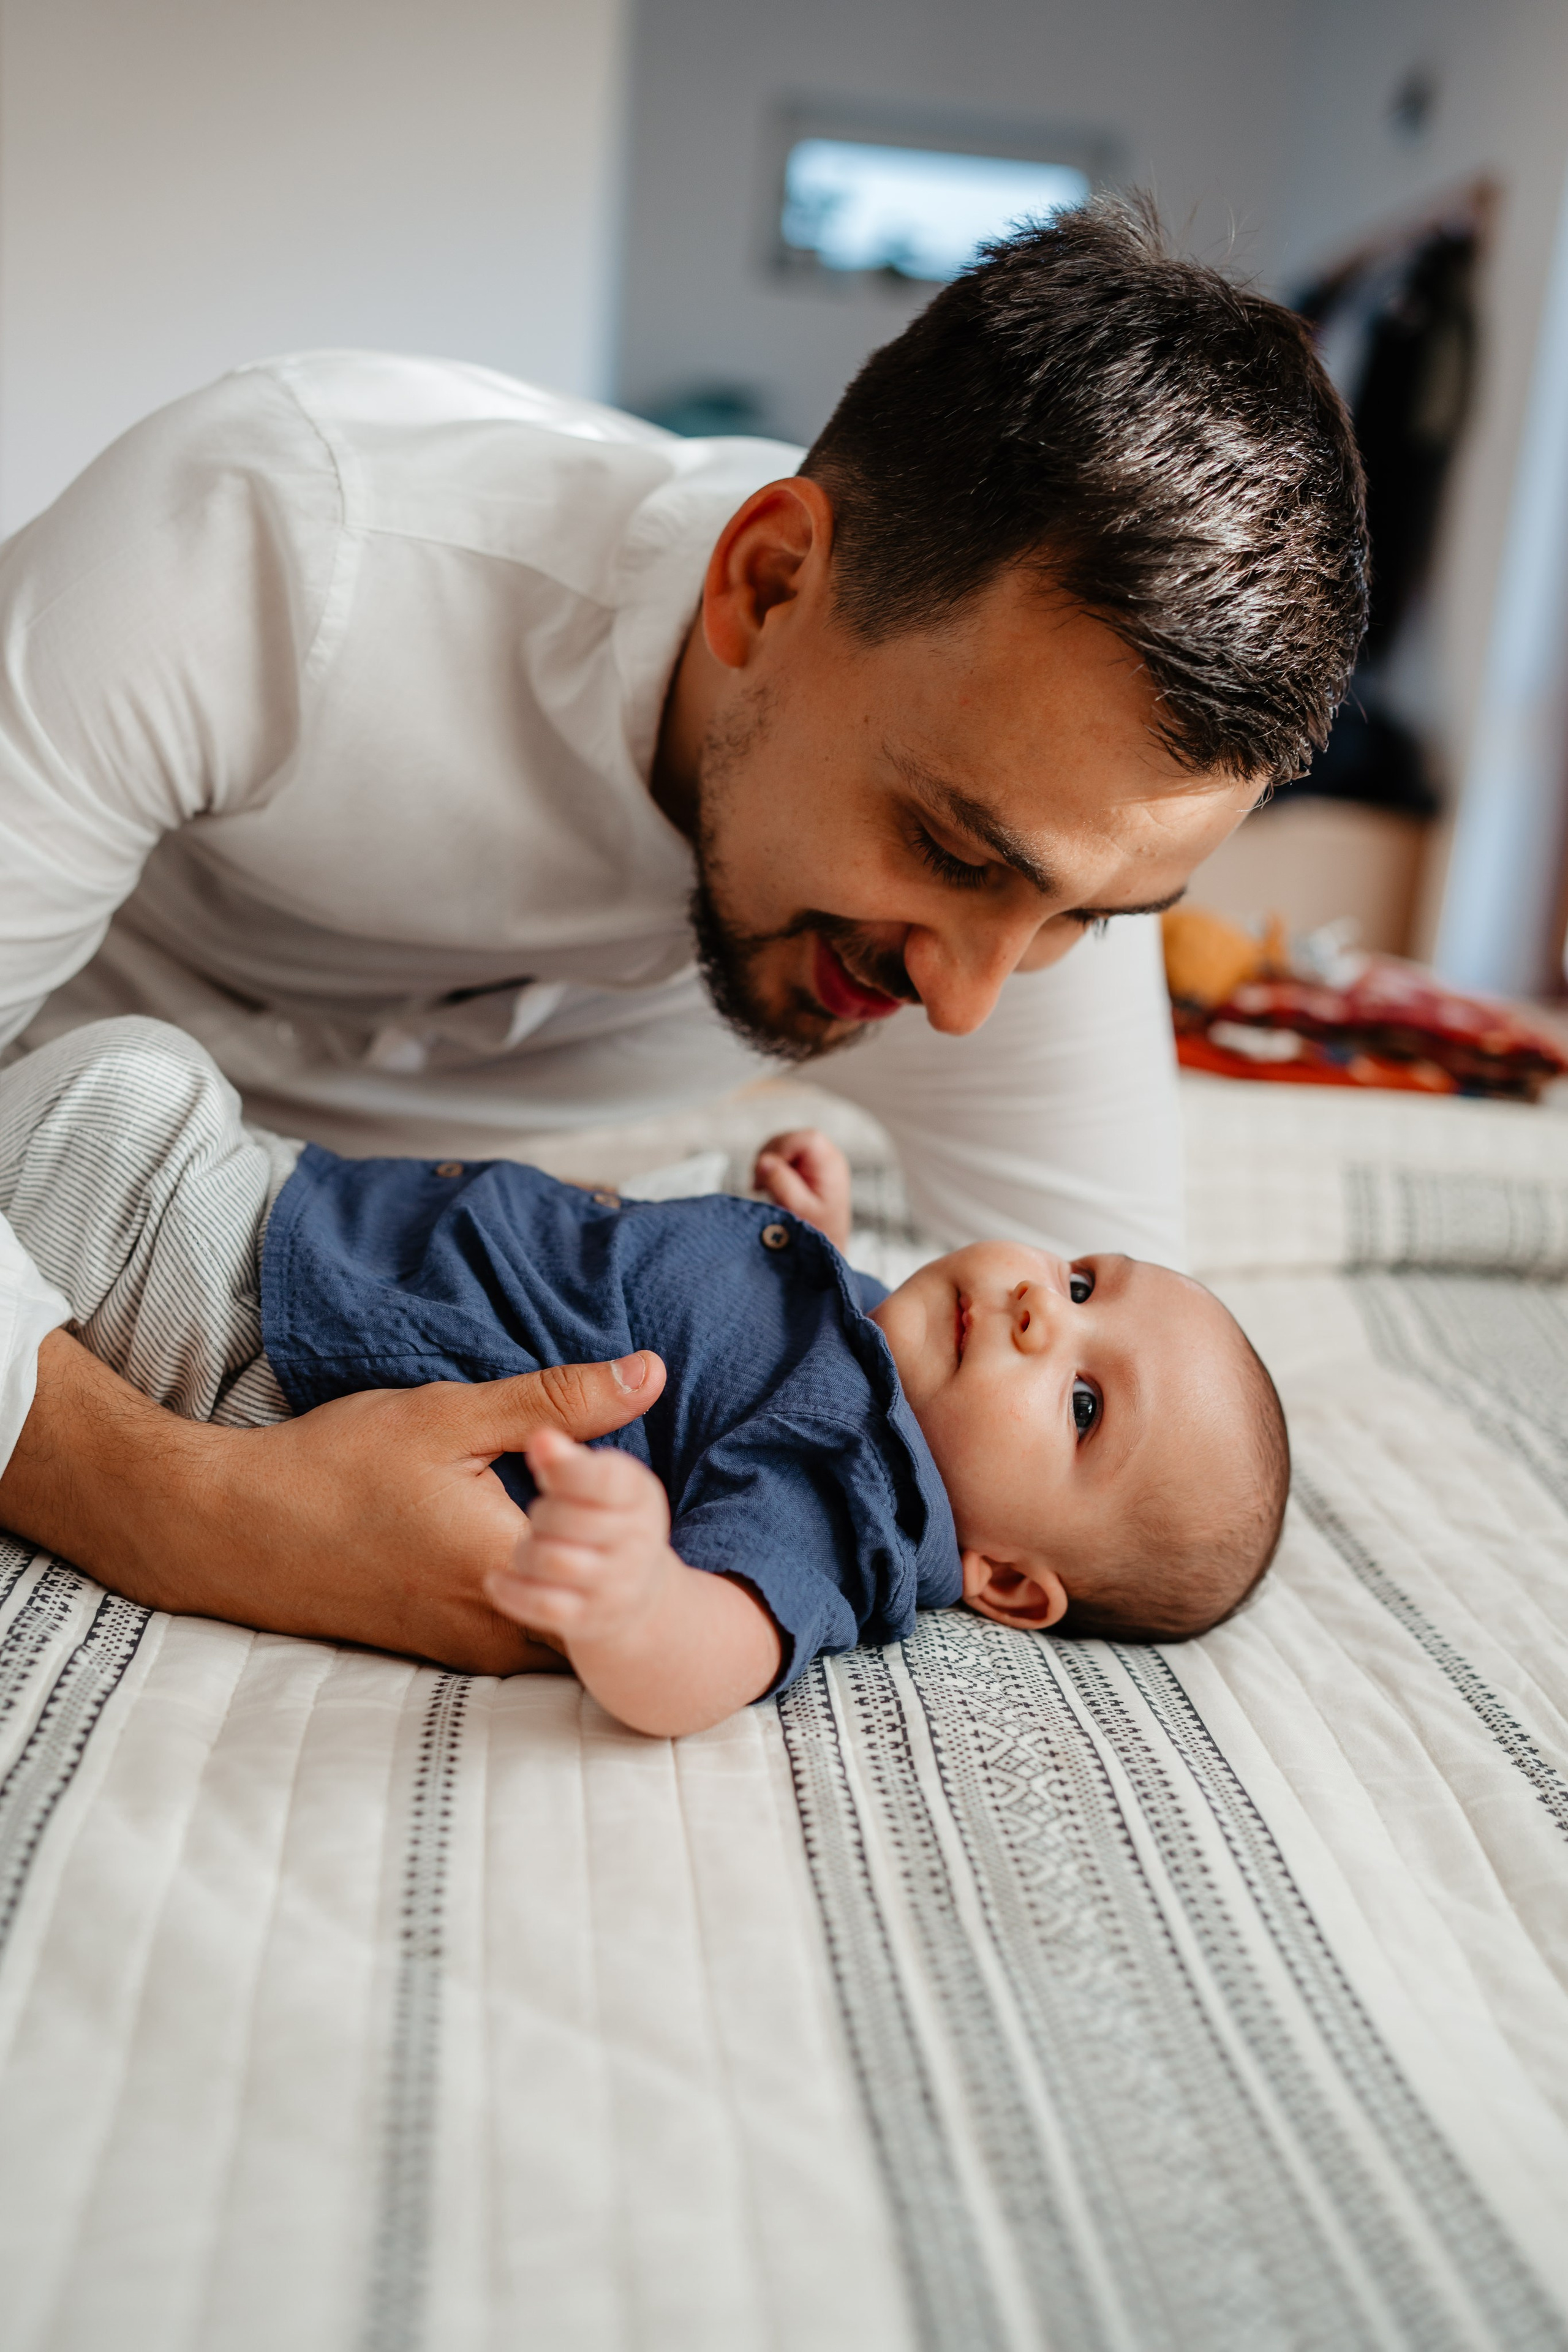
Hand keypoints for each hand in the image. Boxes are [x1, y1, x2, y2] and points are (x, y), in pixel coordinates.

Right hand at [0, 1327, 667, 1674]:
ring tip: (571, 1529)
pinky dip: (538, 1603)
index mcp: (506, 1563)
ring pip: (561, 1630)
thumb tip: (652, 1372)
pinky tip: (520, 1551)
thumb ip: (559, 1403)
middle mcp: (494, 1626)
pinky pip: (519, 1641)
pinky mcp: (443, 1657)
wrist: (236, 1530)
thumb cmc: (337, 1465)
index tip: (635, 1495)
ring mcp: (467, 1651)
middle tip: (616, 1514)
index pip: (623, 1569)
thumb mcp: (450, 1415)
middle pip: (600, 1610)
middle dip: (619, 1564)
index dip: (643, 1533)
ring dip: (578, 1585)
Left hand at [485, 1430, 783, 1736]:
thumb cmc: (590, 1515)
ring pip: (555, 1561)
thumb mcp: (582, 1471)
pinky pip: (545, 1606)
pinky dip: (512, 1590)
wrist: (626, 1597)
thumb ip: (563, 1432)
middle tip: (539, 1509)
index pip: (607, 1479)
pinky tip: (495, 1578)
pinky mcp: (589, 1620)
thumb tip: (552, 1424)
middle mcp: (639, 1539)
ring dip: (526, 1551)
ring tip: (520, 1543)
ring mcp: (617, 1584)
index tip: (534, 1445)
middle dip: (542, 1511)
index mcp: (637, 1492)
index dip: (566, 1469)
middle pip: (572, 1519)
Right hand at [753, 1127, 852, 1249]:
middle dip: (770, 1157)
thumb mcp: (798, 1210)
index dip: (781, 1149)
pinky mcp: (807, 1168)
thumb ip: (781, 1183)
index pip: (806, 1139)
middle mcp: (827, 1158)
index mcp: (831, 1165)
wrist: (827, 1247)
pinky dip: (771, 1169)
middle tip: (759, 1185)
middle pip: (792, 1139)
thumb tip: (763, 1160)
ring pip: (784, 1146)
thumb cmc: (818, 1232)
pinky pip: (784, 1157)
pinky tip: (769, 1188)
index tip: (766, 1172)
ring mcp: (818, 1162)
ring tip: (764, 1189)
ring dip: (768, 1164)